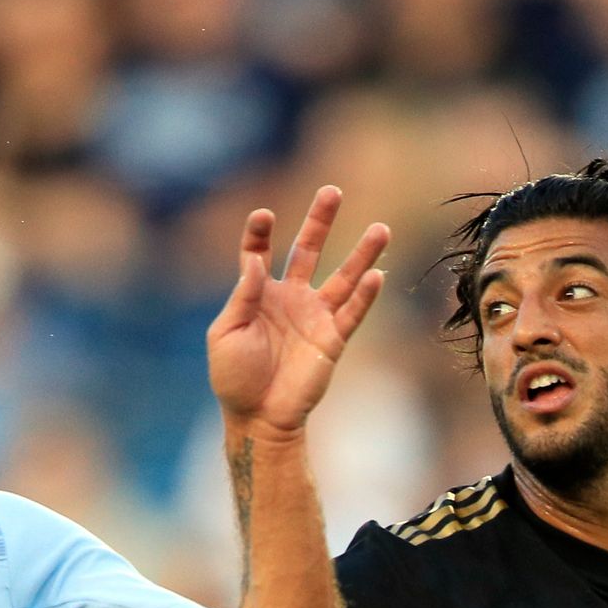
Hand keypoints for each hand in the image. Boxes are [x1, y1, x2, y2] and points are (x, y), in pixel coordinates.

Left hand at [207, 185, 389, 435]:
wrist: (258, 417)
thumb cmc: (234, 377)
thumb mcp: (226, 333)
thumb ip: (243, 296)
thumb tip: (255, 262)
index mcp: (258, 294)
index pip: (261, 253)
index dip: (260, 233)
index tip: (263, 216)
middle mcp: (290, 298)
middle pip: (308, 250)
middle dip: (320, 221)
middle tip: (331, 191)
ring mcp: (314, 316)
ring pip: (343, 277)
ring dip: (362, 254)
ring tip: (381, 229)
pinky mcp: (333, 339)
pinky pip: (353, 312)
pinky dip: (366, 295)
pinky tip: (378, 274)